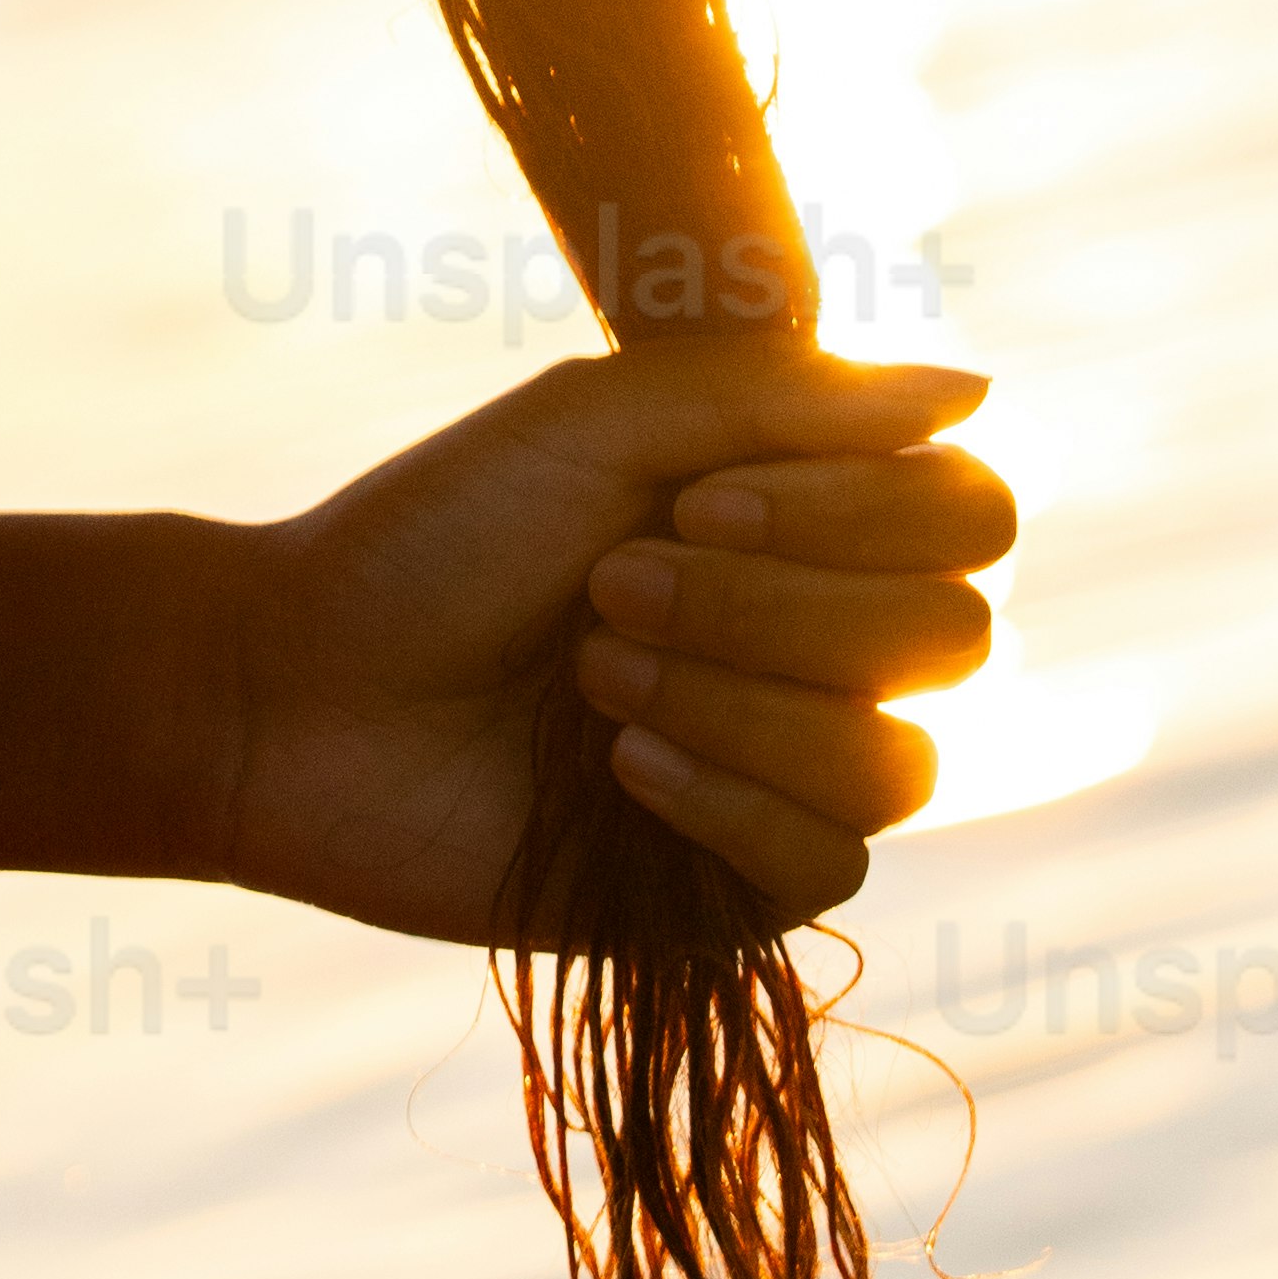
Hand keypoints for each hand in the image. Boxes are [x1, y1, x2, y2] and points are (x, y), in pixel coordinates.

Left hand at [200, 340, 1007, 946]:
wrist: (299, 691)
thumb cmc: (436, 537)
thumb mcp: (597, 423)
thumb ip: (785, 396)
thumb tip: (978, 389)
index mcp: (806, 520)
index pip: (968, 518)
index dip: (859, 513)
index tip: (697, 495)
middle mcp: (824, 645)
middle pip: (954, 636)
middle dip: (776, 607)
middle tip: (610, 585)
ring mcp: (791, 773)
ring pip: (902, 761)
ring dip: (736, 701)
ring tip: (592, 676)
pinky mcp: (742, 890)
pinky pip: (833, 863)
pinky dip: (724, 803)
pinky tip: (617, 772)